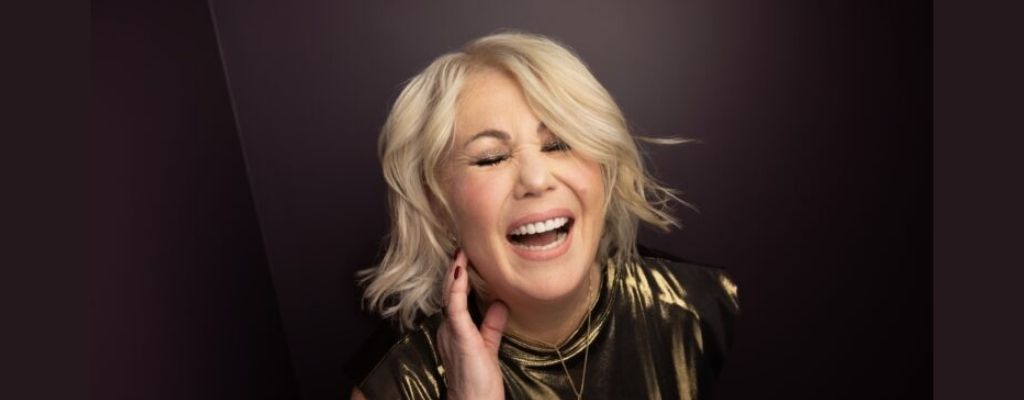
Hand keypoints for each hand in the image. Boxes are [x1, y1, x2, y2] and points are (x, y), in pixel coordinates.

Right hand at [435, 250, 508, 399]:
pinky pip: (455, 307)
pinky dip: (456, 287)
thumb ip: (492, 324)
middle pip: (450, 291)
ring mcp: (451, 330)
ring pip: (450, 294)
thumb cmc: (480, 381)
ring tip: (460, 250)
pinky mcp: (458, 335)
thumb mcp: (488, 345)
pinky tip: (459, 270)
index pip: (456, 296)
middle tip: (462, 244)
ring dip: (455, 271)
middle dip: (455, 268)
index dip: (460, 276)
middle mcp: (448, 327)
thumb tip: (500, 302)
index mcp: (455, 329)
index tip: (467, 255)